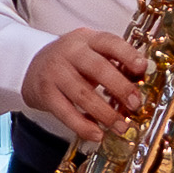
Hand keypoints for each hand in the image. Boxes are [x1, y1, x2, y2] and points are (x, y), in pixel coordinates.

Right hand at [22, 27, 151, 142]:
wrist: (31, 65)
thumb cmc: (71, 61)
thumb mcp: (91, 52)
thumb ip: (114, 62)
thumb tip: (140, 81)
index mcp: (87, 39)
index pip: (109, 42)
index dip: (127, 54)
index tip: (142, 68)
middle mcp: (70, 52)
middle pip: (97, 68)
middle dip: (119, 88)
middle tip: (135, 104)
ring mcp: (55, 73)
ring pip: (82, 94)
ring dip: (105, 113)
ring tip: (120, 126)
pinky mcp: (45, 94)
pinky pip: (66, 112)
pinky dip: (83, 125)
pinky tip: (97, 134)